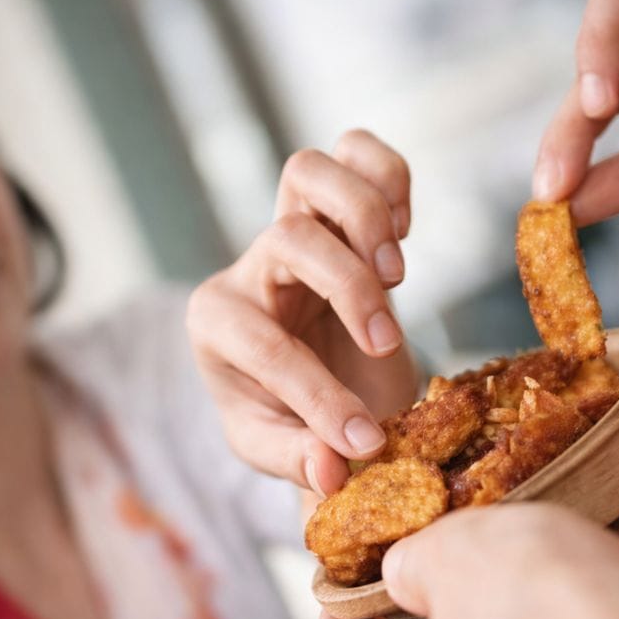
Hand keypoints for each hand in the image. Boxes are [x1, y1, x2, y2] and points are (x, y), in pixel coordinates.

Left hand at [188, 130, 417, 495]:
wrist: (324, 386)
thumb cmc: (291, 420)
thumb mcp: (278, 451)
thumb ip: (299, 461)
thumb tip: (332, 468)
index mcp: (214, 324)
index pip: (265, 346)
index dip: (318, 397)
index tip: (365, 442)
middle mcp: (248, 266)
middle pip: (290, 239)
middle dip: (348, 292)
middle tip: (384, 343)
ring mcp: (291, 224)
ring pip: (307, 170)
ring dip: (366, 218)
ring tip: (395, 275)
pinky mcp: (335, 205)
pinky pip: (354, 150)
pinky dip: (387, 175)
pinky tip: (404, 229)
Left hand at [318, 504, 618, 618]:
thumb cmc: (545, 613)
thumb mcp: (444, 556)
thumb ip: (408, 560)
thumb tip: (408, 570)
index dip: (337, 603)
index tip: (344, 559)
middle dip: (421, 578)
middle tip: (420, 521)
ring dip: (487, 576)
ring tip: (485, 517)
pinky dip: (543, 587)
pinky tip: (546, 538)